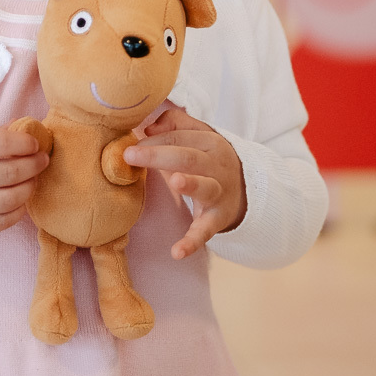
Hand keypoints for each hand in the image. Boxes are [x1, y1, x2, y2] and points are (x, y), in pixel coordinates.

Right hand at [0, 126, 49, 235]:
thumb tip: (23, 129)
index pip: (1, 143)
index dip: (25, 142)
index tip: (35, 143)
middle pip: (10, 172)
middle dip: (34, 165)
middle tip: (42, 160)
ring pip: (9, 200)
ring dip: (29, 188)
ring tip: (32, 180)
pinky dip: (17, 212)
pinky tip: (20, 202)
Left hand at [123, 107, 246, 259]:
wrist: (246, 189)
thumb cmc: (209, 158)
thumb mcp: (198, 134)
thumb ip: (174, 123)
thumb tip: (149, 127)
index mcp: (210, 142)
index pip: (177, 137)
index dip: (152, 141)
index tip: (129, 147)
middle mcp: (217, 166)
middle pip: (187, 157)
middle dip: (158, 155)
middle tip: (130, 155)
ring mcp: (219, 193)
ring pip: (205, 187)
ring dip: (190, 184)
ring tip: (174, 182)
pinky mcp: (217, 219)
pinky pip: (205, 231)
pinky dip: (192, 242)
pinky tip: (176, 252)